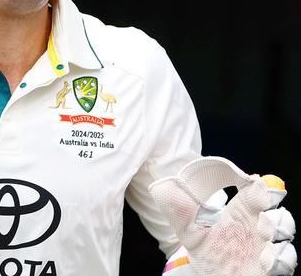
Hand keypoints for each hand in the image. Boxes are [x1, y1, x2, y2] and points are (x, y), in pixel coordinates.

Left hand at [149, 156, 296, 274]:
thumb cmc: (208, 253)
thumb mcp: (190, 232)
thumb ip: (178, 210)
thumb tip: (161, 186)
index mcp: (240, 213)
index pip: (256, 192)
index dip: (259, 186)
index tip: (253, 182)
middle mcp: (257, 227)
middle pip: (277, 210)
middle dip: (273, 210)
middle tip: (259, 216)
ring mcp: (267, 246)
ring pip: (285, 230)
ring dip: (277, 230)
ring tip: (261, 236)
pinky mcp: (272, 266)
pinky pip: (286, 259)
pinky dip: (280, 257)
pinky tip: (265, 259)